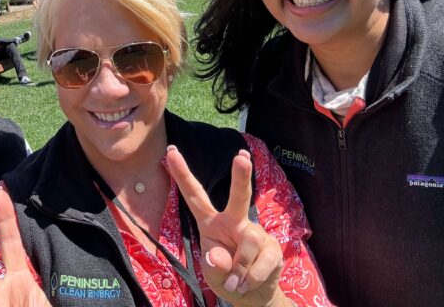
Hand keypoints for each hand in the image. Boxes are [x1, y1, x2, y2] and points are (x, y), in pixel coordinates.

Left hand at [166, 146, 287, 306]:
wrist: (252, 295)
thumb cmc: (226, 276)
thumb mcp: (213, 275)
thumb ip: (214, 265)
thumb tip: (218, 256)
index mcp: (211, 222)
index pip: (195, 196)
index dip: (182, 175)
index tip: (170, 151)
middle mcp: (234, 222)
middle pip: (239, 196)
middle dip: (240, 177)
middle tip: (242, 157)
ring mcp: (255, 233)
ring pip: (249, 243)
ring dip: (241, 269)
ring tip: (236, 282)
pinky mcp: (273, 247)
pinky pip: (263, 261)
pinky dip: (253, 277)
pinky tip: (250, 283)